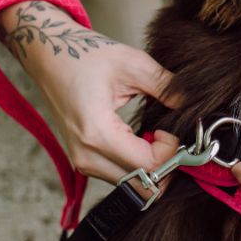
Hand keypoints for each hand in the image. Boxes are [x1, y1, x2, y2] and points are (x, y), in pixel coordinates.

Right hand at [0, 0, 179, 183]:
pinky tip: (142, 140)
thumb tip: (192, 108)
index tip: (170, 129)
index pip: (150, 167)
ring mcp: (82, 162)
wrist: (48, 54)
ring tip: (156, 136)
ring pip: (132, 185)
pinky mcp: (83, 161)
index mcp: (97, 134)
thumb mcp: (133, 63)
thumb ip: (167, 87)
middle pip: (142, 185)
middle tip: (169, 136)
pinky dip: (138, 165)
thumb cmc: (84, 55)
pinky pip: (120, 176)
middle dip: (165, 165)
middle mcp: (87, 156)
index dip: (171, 153)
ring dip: (152, 167)